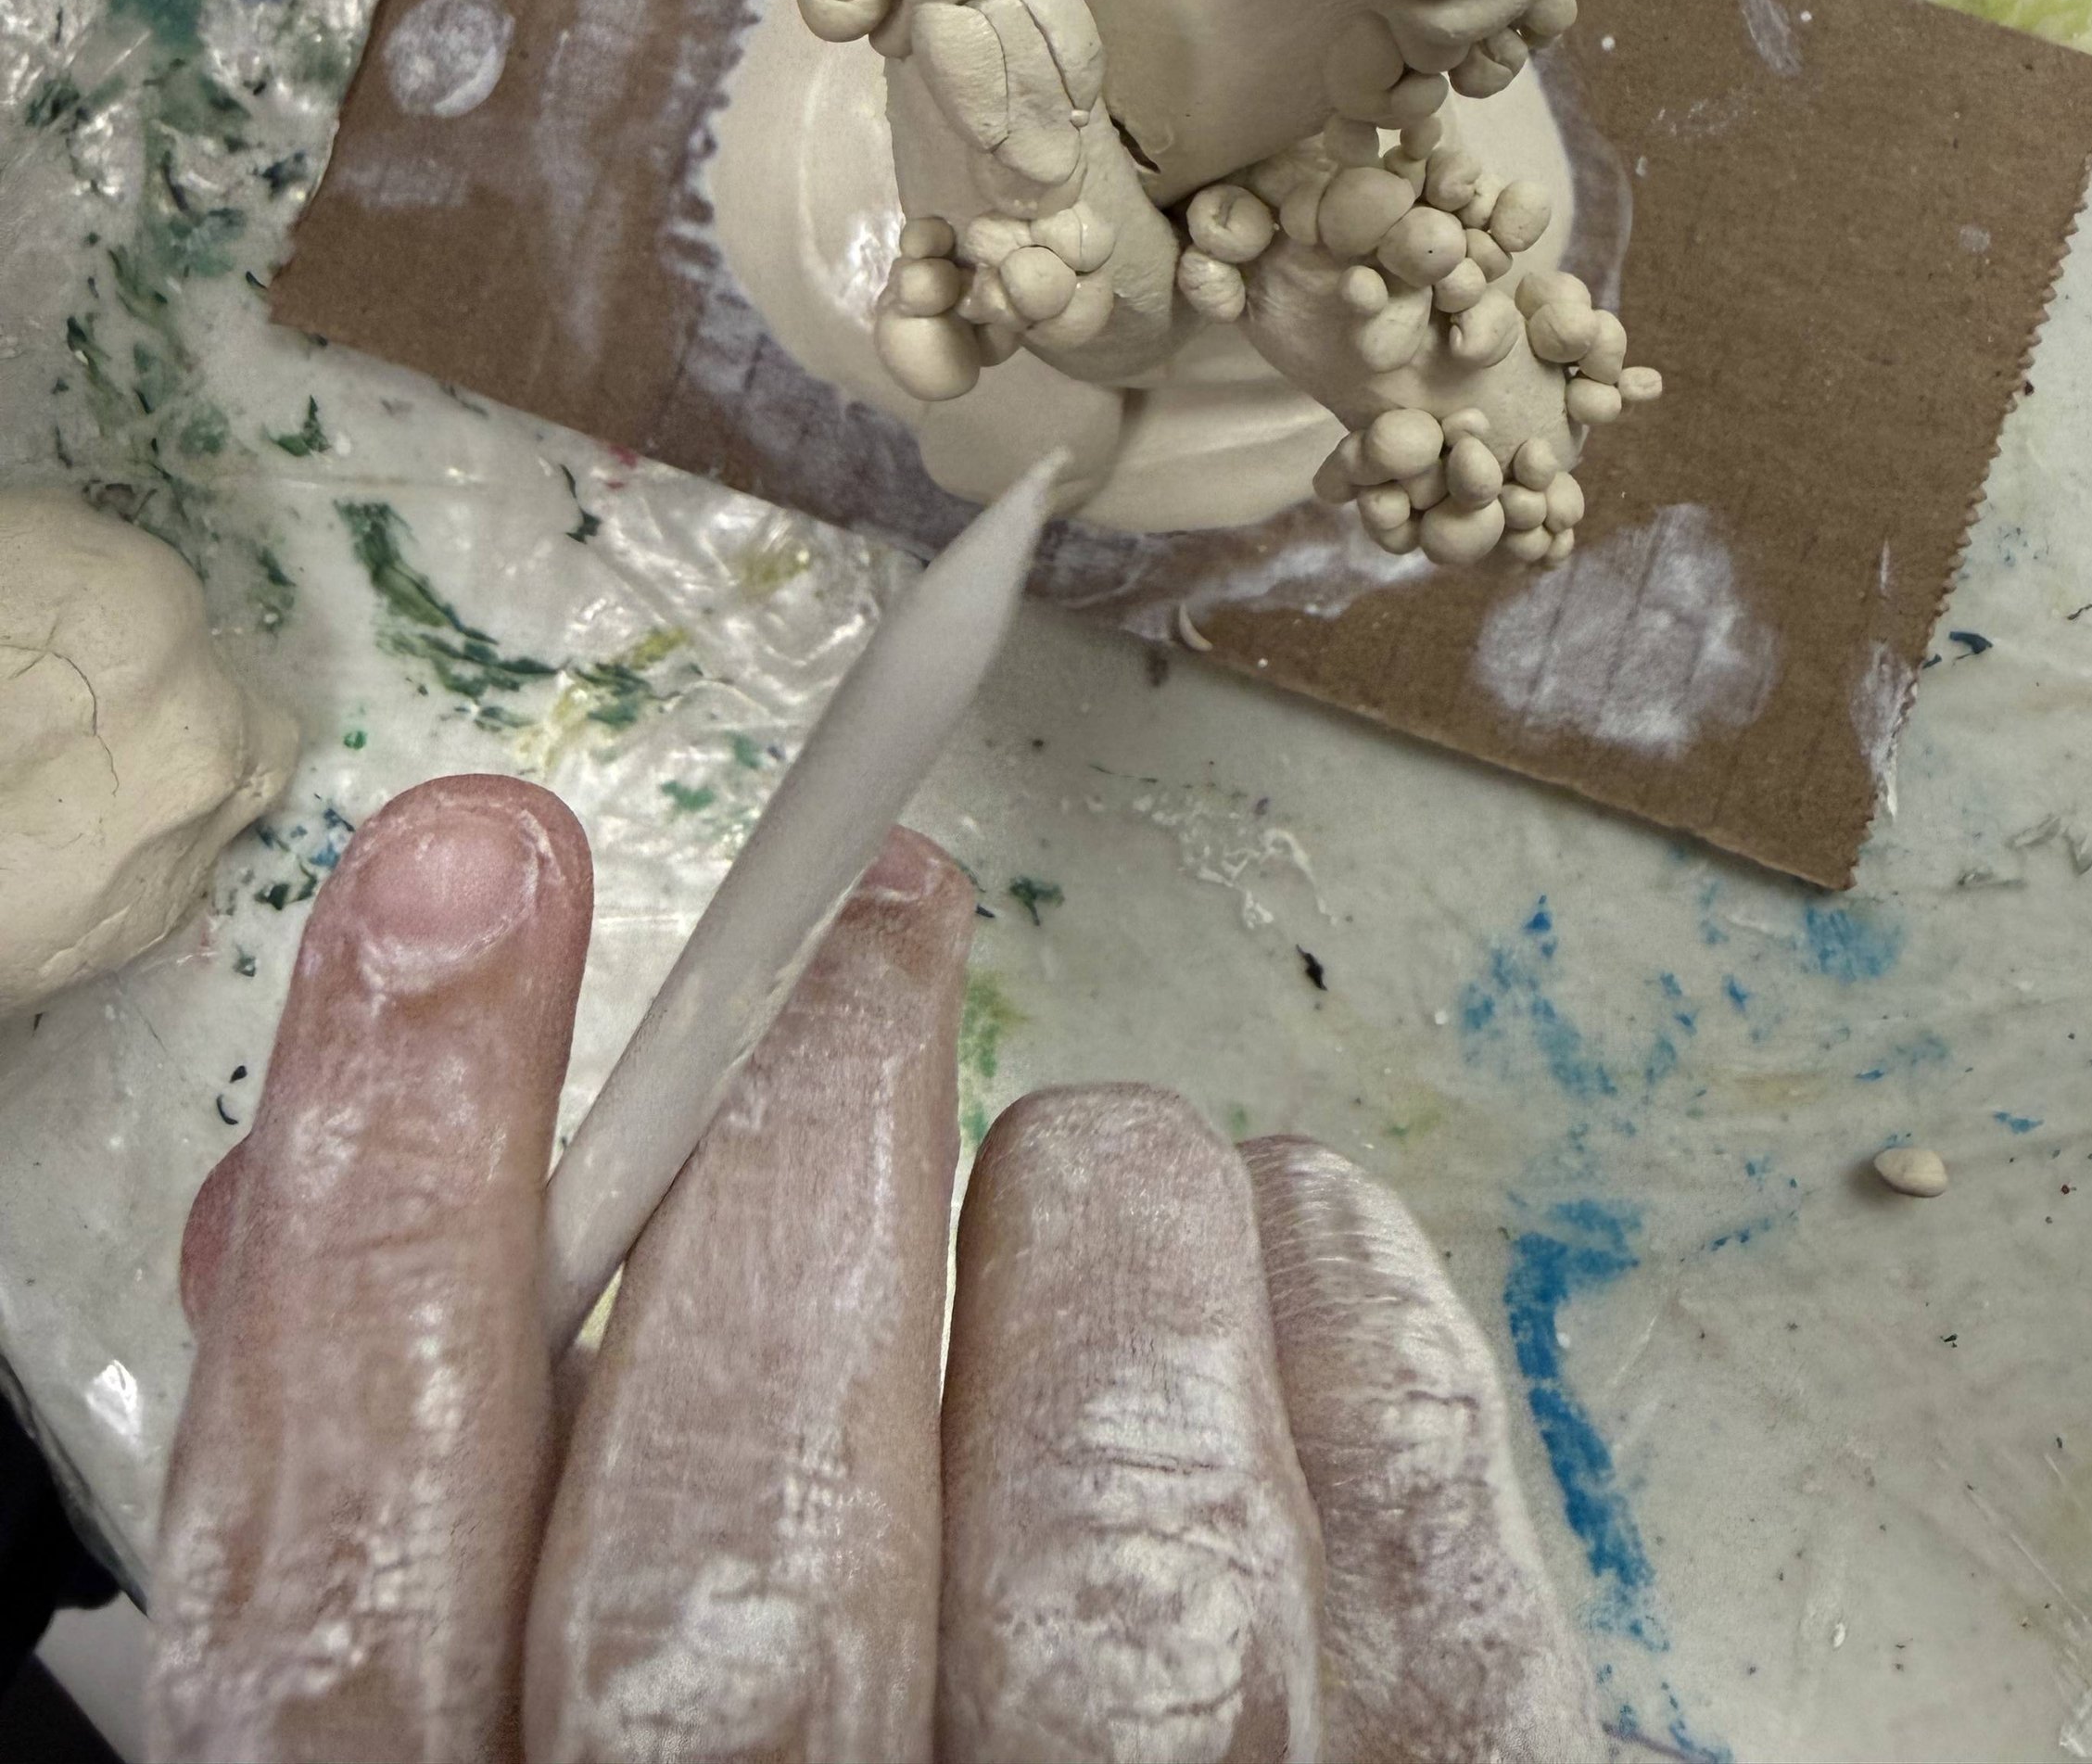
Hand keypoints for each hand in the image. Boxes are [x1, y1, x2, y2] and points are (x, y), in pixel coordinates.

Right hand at [153, 775, 1599, 1759]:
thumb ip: (385, 1513)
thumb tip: (336, 1171)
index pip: (363, 1559)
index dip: (408, 1178)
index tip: (476, 878)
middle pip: (748, 1520)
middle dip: (801, 1122)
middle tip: (865, 914)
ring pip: (1111, 1501)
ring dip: (1097, 1225)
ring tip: (1088, 1162)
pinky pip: (1411, 1550)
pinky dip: (1347, 1328)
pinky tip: (1275, 1245)